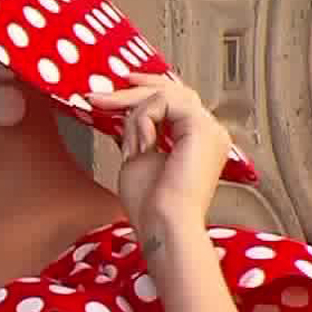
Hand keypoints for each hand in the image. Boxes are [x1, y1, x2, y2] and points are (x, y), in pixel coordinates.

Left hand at [86, 72, 230, 232]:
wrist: (163, 223)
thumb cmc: (150, 204)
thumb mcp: (137, 158)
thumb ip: (136, 135)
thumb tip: (124, 116)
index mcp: (197, 140)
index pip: (175, 102)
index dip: (146, 91)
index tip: (113, 92)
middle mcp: (209, 131)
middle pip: (174, 91)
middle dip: (136, 88)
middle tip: (102, 92)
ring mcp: (210, 128)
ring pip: (167, 94)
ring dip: (132, 106)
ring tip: (114, 121)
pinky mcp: (203, 128)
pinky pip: (165, 103)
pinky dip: (143, 118)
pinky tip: (139, 142)